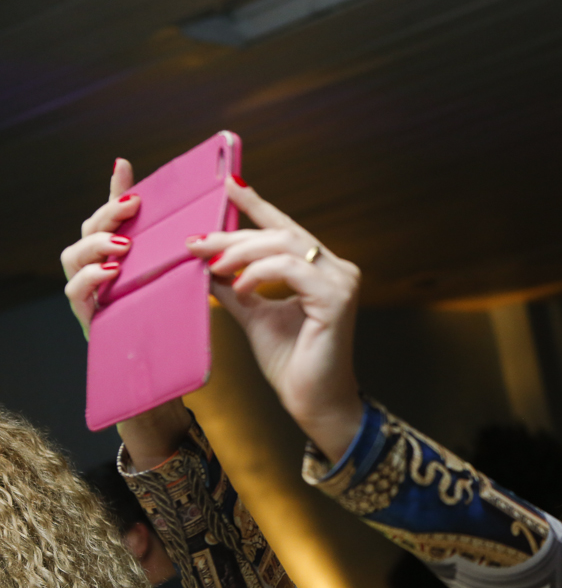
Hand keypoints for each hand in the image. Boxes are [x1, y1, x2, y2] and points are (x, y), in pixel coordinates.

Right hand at [60, 159, 190, 468]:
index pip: (116, 218)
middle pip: (89, 229)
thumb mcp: (185, 289)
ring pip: (71, 257)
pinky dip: (88, 280)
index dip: (116, 189)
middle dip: (107, 213)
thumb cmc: (175, 333)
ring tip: (122, 246)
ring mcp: (90, 297)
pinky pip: (75, 295)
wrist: (164, 385)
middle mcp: (101, 274)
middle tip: (132, 205)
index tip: (125, 162)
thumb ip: (190, 260)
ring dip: (95, 245)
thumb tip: (217, 224)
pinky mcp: (88, 321)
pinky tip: (110, 274)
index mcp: (126, 261)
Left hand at [187, 178, 362, 461]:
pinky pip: (290, 269)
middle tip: (195, 241)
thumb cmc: (292, 363)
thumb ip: (236, 285)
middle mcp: (338, 269)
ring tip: (210, 264)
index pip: (285, 229)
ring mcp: (341, 282)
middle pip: (281, 233)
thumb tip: (205, 260)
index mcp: (323, 270)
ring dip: (240, 251)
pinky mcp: (336, 298)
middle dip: (234, 234)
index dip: (257, 205)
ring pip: (284, 245)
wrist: (313, 402)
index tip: (227, 185)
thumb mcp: (255, 314)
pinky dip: (258, 273)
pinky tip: (238, 286)